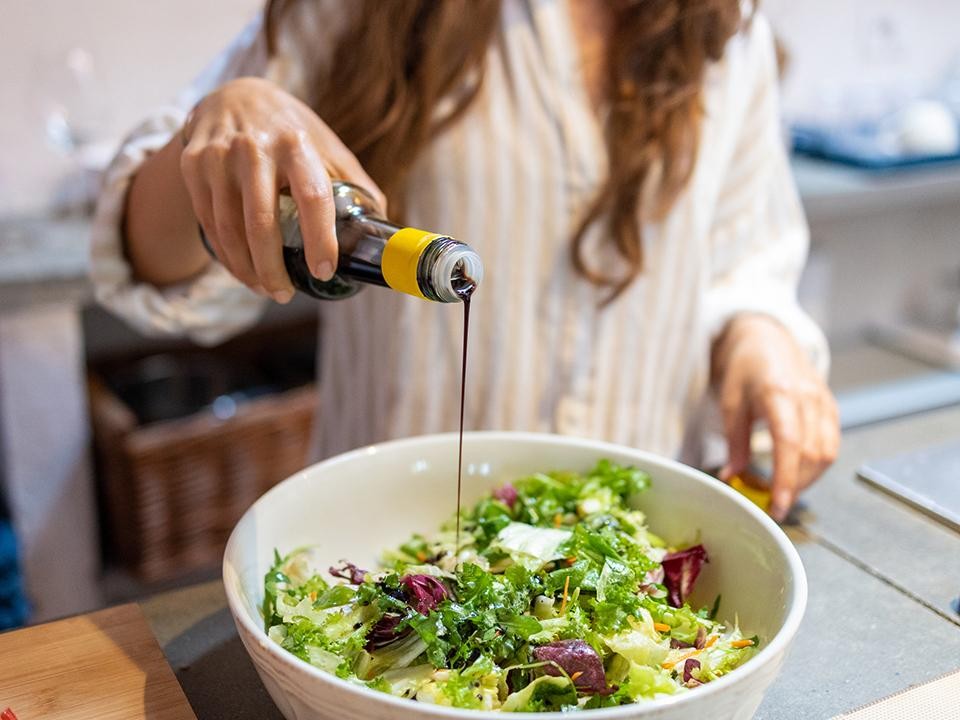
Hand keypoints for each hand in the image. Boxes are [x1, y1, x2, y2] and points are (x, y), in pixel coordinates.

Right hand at [179, 77, 385, 302]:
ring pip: (229, 229)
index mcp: (296, 144)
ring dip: (247, 269)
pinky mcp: (193, 166)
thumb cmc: (290, 131)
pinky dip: (226, 255)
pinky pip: (208, 223)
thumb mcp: (327, 146)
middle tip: (285, 296)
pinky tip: (242, 270)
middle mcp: (254, 148)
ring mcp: (218, 157)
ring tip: (265, 289)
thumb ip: (354, 183)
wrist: (232, 95)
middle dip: (272, 269)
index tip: (324, 271)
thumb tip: (382, 230)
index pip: (312, 198)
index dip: (320, 239)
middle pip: (261, 223)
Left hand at [712, 314, 839, 520]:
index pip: (789, 444)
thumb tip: (731, 476)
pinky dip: (817, 464)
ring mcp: (824, 401)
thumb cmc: (745, 367)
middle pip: (812, 454)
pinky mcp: (831, 406)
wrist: (767, 337)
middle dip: (795, 485)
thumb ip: (734, 441)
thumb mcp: (729, 401)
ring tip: (783, 489)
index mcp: (779, 392)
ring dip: (808, 479)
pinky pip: (832, 443)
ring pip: (827, 453)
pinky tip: (798, 471)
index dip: (786, 478)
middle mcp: (808, 396)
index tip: (778, 505)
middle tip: (773, 503)